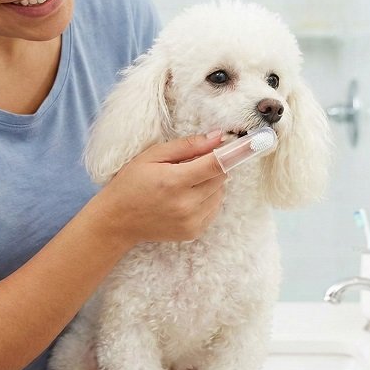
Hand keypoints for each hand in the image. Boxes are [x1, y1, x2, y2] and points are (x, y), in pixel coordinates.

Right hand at [92, 131, 226, 244]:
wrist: (117, 221)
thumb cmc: (131, 183)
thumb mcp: (152, 156)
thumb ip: (186, 146)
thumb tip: (217, 137)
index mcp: (174, 181)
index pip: (215, 164)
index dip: (235, 152)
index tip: (251, 142)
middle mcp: (186, 204)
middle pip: (221, 177)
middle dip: (213, 166)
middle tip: (191, 164)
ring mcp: (191, 221)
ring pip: (220, 193)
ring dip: (211, 183)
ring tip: (185, 183)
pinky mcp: (193, 232)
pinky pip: (214, 209)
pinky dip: (207, 199)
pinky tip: (186, 198)